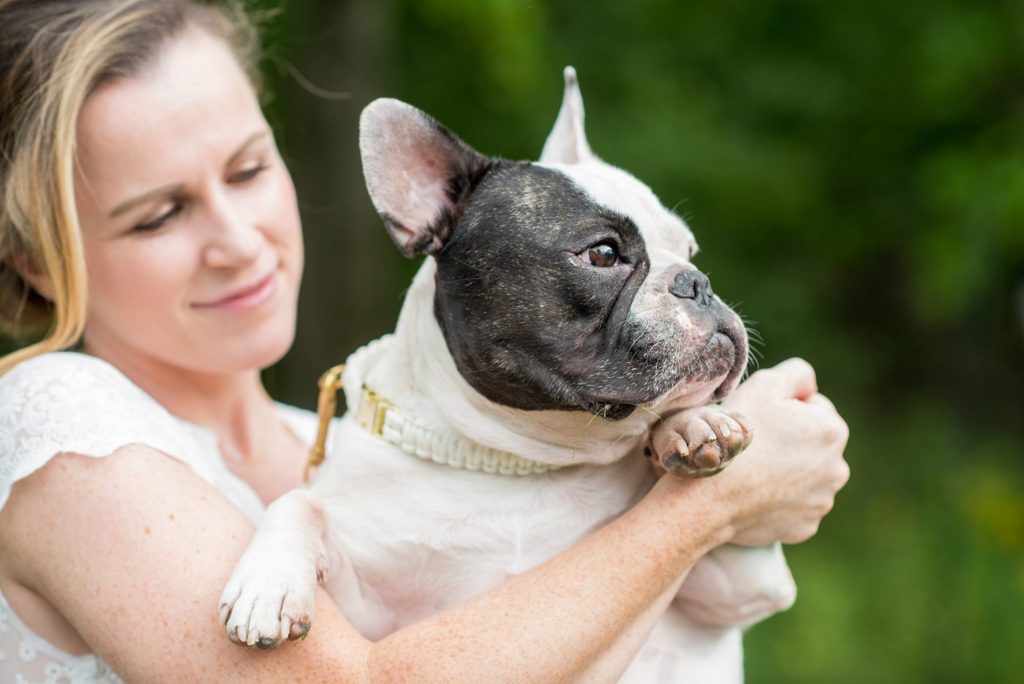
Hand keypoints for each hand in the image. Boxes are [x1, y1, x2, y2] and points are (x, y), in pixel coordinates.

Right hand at [711, 358, 849, 545]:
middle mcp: (837, 468)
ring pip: (806, 476)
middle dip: (791, 442)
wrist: (710, 497)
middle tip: (755, 445)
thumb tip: (810, 386)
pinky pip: (795, 505)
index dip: (784, 410)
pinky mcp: (806, 526)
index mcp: (832, 431)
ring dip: (788, 471)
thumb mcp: (763, 385)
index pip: (813, 408)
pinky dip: (781, 499)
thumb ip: (796, 373)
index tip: (761, 421)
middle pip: (813, 444)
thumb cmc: (735, 436)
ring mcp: (822, 501)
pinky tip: (757, 493)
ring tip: (754, 470)